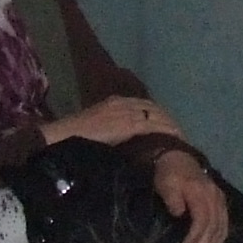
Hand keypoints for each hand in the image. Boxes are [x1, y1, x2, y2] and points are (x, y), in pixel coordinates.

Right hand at [44, 95, 181, 148]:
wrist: (64, 135)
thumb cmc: (74, 136)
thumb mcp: (94, 128)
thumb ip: (109, 130)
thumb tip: (119, 140)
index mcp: (113, 102)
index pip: (141, 105)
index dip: (155, 114)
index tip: (166, 123)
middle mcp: (122, 103)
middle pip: (152, 108)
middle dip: (166, 119)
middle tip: (177, 131)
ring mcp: (126, 112)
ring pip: (155, 116)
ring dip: (168, 125)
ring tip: (179, 136)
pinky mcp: (128, 124)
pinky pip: (152, 126)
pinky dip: (164, 131)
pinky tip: (173, 138)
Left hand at [155, 156, 230, 242]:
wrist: (178, 158)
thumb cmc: (169, 173)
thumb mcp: (166, 183)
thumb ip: (172, 198)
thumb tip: (178, 214)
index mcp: (201, 192)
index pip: (202, 219)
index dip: (195, 236)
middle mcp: (215, 197)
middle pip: (213, 226)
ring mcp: (220, 200)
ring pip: (221, 228)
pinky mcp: (221, 204)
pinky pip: (224, 225)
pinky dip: (219, 240)